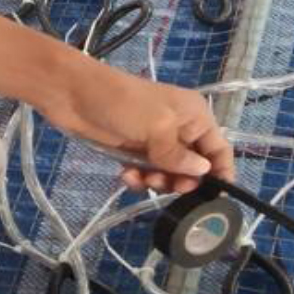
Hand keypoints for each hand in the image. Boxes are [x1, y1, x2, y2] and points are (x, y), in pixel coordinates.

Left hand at [43, 58, 234, 193]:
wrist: (73, 95)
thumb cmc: (123, 104)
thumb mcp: (158, 127)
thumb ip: (180, 155)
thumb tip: (203, 172)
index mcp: (194, 115)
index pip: (219, 149)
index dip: (220, 173)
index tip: (215, 199)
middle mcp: (180, 128)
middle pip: (195, 167)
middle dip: (183, 181)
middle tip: (166, 184)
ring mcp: (156, 141)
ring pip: (170, 174)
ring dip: (159, 181)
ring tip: (141, 176)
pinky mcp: (134, 151)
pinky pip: (147, 173)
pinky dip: (139, 179)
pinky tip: (126, 175)